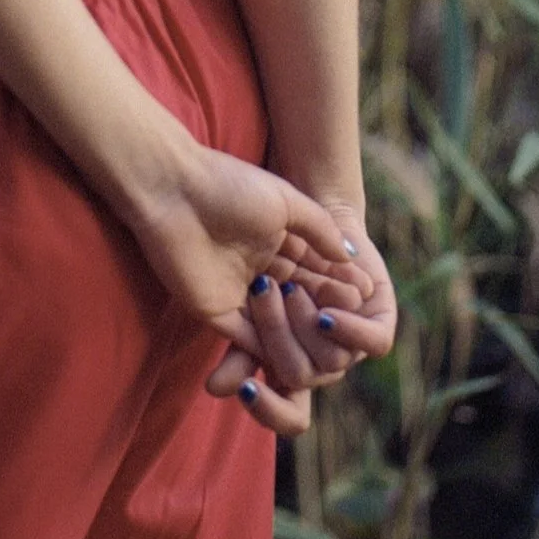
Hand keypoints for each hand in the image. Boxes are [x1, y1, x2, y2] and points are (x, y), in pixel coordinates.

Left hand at [127, 141, 370, 351]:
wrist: (174, 189)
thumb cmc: (228, 186)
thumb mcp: (284, 200)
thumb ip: (318, 227)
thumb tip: (349, 254)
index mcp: (275, 241)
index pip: (314, 269)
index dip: (338, 282)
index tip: (364, 293)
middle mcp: (258, 269)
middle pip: (299, 299)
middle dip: (324, 306)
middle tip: (350, 314)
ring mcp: (236, 293)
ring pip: (277, 325)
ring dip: (300, 329)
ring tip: (326, 329)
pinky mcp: (214, 313)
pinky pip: (247, 340)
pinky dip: (271, 347)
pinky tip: (298, 352)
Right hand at [205, 205, 396, 435]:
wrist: (305, 225)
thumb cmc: (272, 270)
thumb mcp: (249, 311)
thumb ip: (237, 349)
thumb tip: (213, 390)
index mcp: (294, 372)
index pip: (290, 416)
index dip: (270, 411)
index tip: (246, 389)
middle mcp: (326, 366)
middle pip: (301, 377)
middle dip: (277, 337)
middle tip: (261, 293)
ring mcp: (354, 346)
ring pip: (334, 361)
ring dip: (305, 325)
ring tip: (289, 288)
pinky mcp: (381, 323)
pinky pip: (374, 344)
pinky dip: (350, 329)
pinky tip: (325, 312)